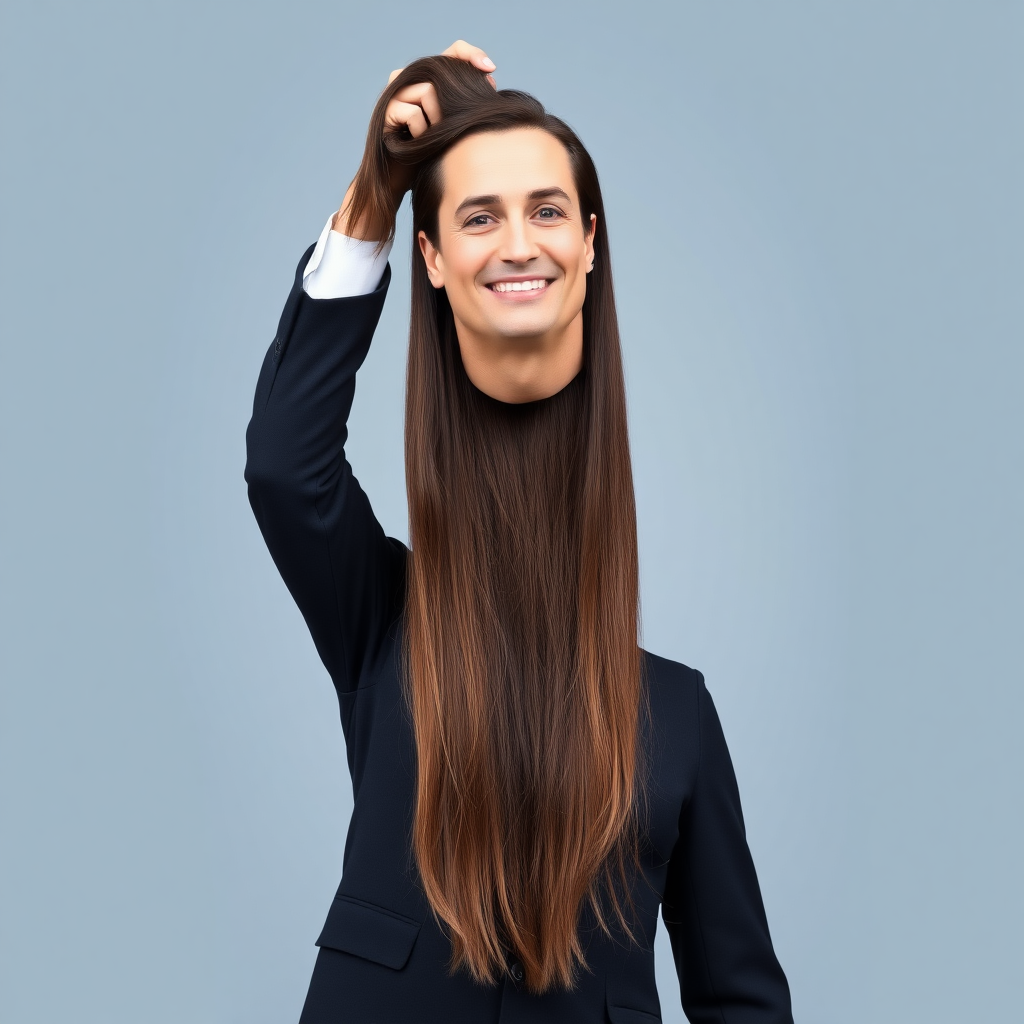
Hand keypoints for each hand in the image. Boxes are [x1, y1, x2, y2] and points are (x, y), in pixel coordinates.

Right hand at [335, 40, 496, 238]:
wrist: (400, 181)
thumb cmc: (431, 154)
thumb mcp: (454, 125)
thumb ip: (466, 102)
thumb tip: (489, 78)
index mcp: (428, 79)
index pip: (453, 51)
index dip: (471, 54)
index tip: (491, 69)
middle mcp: (410, 79)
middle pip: (439, 69)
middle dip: (454, 98)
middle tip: (457, 123)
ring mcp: (396, 93)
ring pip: (428, 92)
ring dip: (437, 120)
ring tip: (431, 137)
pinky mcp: (386, 110)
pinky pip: (413, 113)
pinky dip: (421, 132)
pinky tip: (417, 143)